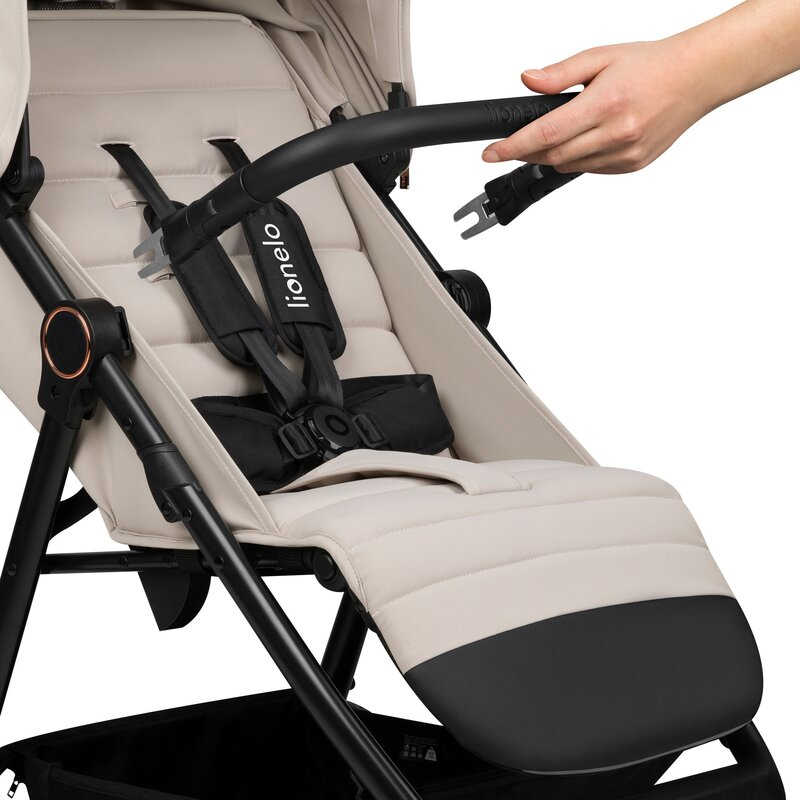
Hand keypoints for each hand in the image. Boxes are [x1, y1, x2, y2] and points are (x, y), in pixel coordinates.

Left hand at [482, 38, 715, 173]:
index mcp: (606, 103)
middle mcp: (617, 133)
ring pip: (569, 166)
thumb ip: (560, 73)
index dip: (512, 146)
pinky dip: (578, 159)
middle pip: (553, 155)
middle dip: (526, 152)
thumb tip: (527, 81)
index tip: (490, 153)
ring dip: (553, 155)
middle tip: (512, 144)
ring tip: (559, 132)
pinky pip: (590, 170)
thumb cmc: (651, 65)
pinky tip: (588, 138)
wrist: (696, 78)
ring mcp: (626, 154)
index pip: (545, 133)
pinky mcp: (632, 166)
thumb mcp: (601, 57)